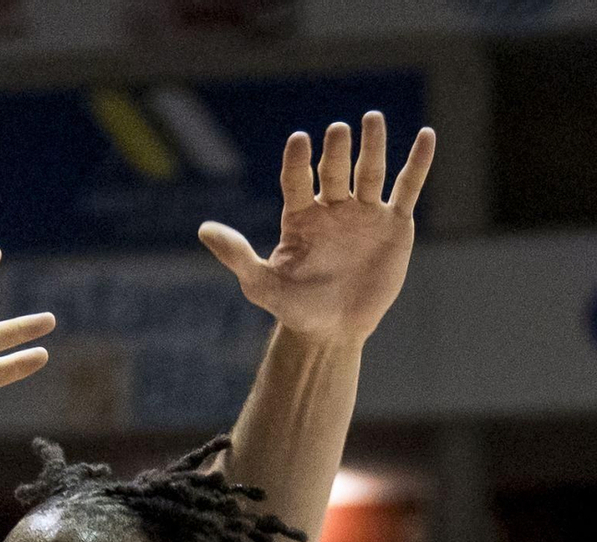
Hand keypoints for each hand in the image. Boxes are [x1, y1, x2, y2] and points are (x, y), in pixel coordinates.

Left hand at [199, 112, 434, 345]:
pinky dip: (418, 163)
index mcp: (300, 215)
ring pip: (371, 171)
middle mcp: (333, 207)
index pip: (297, 179)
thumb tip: (203, 230)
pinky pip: (407, 187)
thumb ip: (237, 256)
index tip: (299, 141)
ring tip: (372, 119)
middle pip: (335, 170)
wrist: (332, 332)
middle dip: (336, 151)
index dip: (298, 161)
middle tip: (338, 132)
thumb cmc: (295, 308)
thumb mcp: (261, 285)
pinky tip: (427, 136)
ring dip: (373, 145)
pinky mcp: (394, 224)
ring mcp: (365, 212)